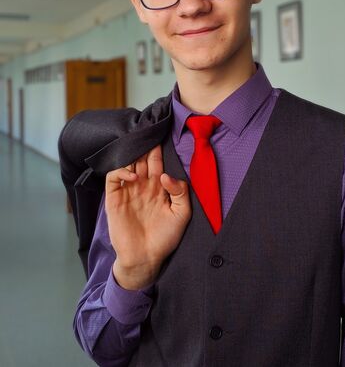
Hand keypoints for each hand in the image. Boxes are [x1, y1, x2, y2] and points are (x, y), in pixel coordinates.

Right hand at [105, 145, 190, 289]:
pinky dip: (121, 172)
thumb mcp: (181, 214)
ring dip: (132, 156)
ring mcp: (128, 191)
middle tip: (148, 133)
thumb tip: (165, 175)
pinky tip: (132, 177)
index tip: (161, 134)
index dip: (158, 148)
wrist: (146, 258)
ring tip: (139, 152)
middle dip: (144, 146)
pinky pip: (114, 177)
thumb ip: (180, 192)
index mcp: (158, 187)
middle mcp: (142, 185)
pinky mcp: (114, 198)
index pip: (156, 161)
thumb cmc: (166, 238)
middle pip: (142, 158)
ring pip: (127, 164)